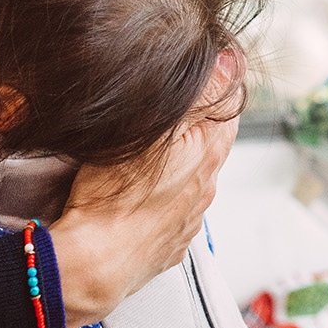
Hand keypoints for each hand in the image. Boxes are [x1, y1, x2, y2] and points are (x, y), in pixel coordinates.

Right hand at [49, 78, 239, 327]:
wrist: (95, 264)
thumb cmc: (115, 195)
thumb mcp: (153, 129)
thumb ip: (199, 97)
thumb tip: (233, 63)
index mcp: (208, 155)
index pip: (230, 107)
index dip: (218, 85)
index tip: (201, 70)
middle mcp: (206, 189)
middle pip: (212, 142)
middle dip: (198, 121)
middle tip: (171, 104)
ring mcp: (188, 221)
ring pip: (193, 178)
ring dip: (181, 161)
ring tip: (152, 148)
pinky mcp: (167, 245)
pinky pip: (173, 210)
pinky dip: (164, 195)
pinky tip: (142, 191)